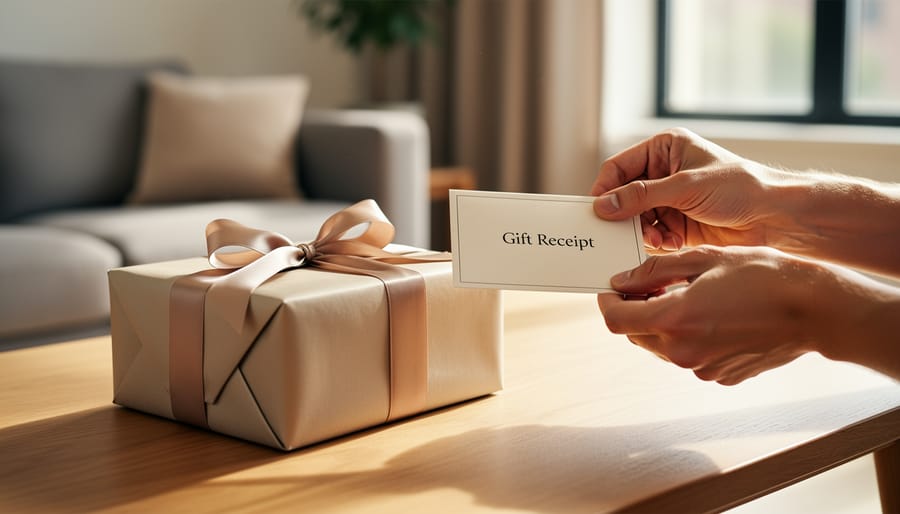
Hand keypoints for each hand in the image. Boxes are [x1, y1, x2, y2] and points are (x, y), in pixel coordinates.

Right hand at [591, 128, 783, 251]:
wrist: (776, 218)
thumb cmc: (740, 188)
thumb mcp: (686, 187)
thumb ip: (641, 196)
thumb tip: (603, 205)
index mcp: (664, 149)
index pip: (619, 167)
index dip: (605, 189)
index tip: (595, 211)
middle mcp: (663, 173)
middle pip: (623, 196)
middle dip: (623, 215)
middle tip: (619, 232)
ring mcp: (669, 200)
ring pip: (634, 219)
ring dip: (641, 232)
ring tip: (658, 240)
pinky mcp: (678, 225)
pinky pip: (651, 235)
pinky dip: (655, 242)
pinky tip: (671, 244)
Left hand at [596, 246, 898, 384]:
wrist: (813, 310)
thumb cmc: (763, 276)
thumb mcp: (705, 259)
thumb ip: (655, 270)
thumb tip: (621, 280)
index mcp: (675, 319)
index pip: (616, 321)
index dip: (607, 304)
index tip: (610, 290)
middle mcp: (683, 351)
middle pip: (636, 335)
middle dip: (635, 311)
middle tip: (648, 286)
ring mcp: (701, 368)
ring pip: (661, 346)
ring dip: (661, 324)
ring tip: (686, 296)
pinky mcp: (718, 376)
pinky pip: (688, 356)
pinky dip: (688, 338)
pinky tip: (711, 316)